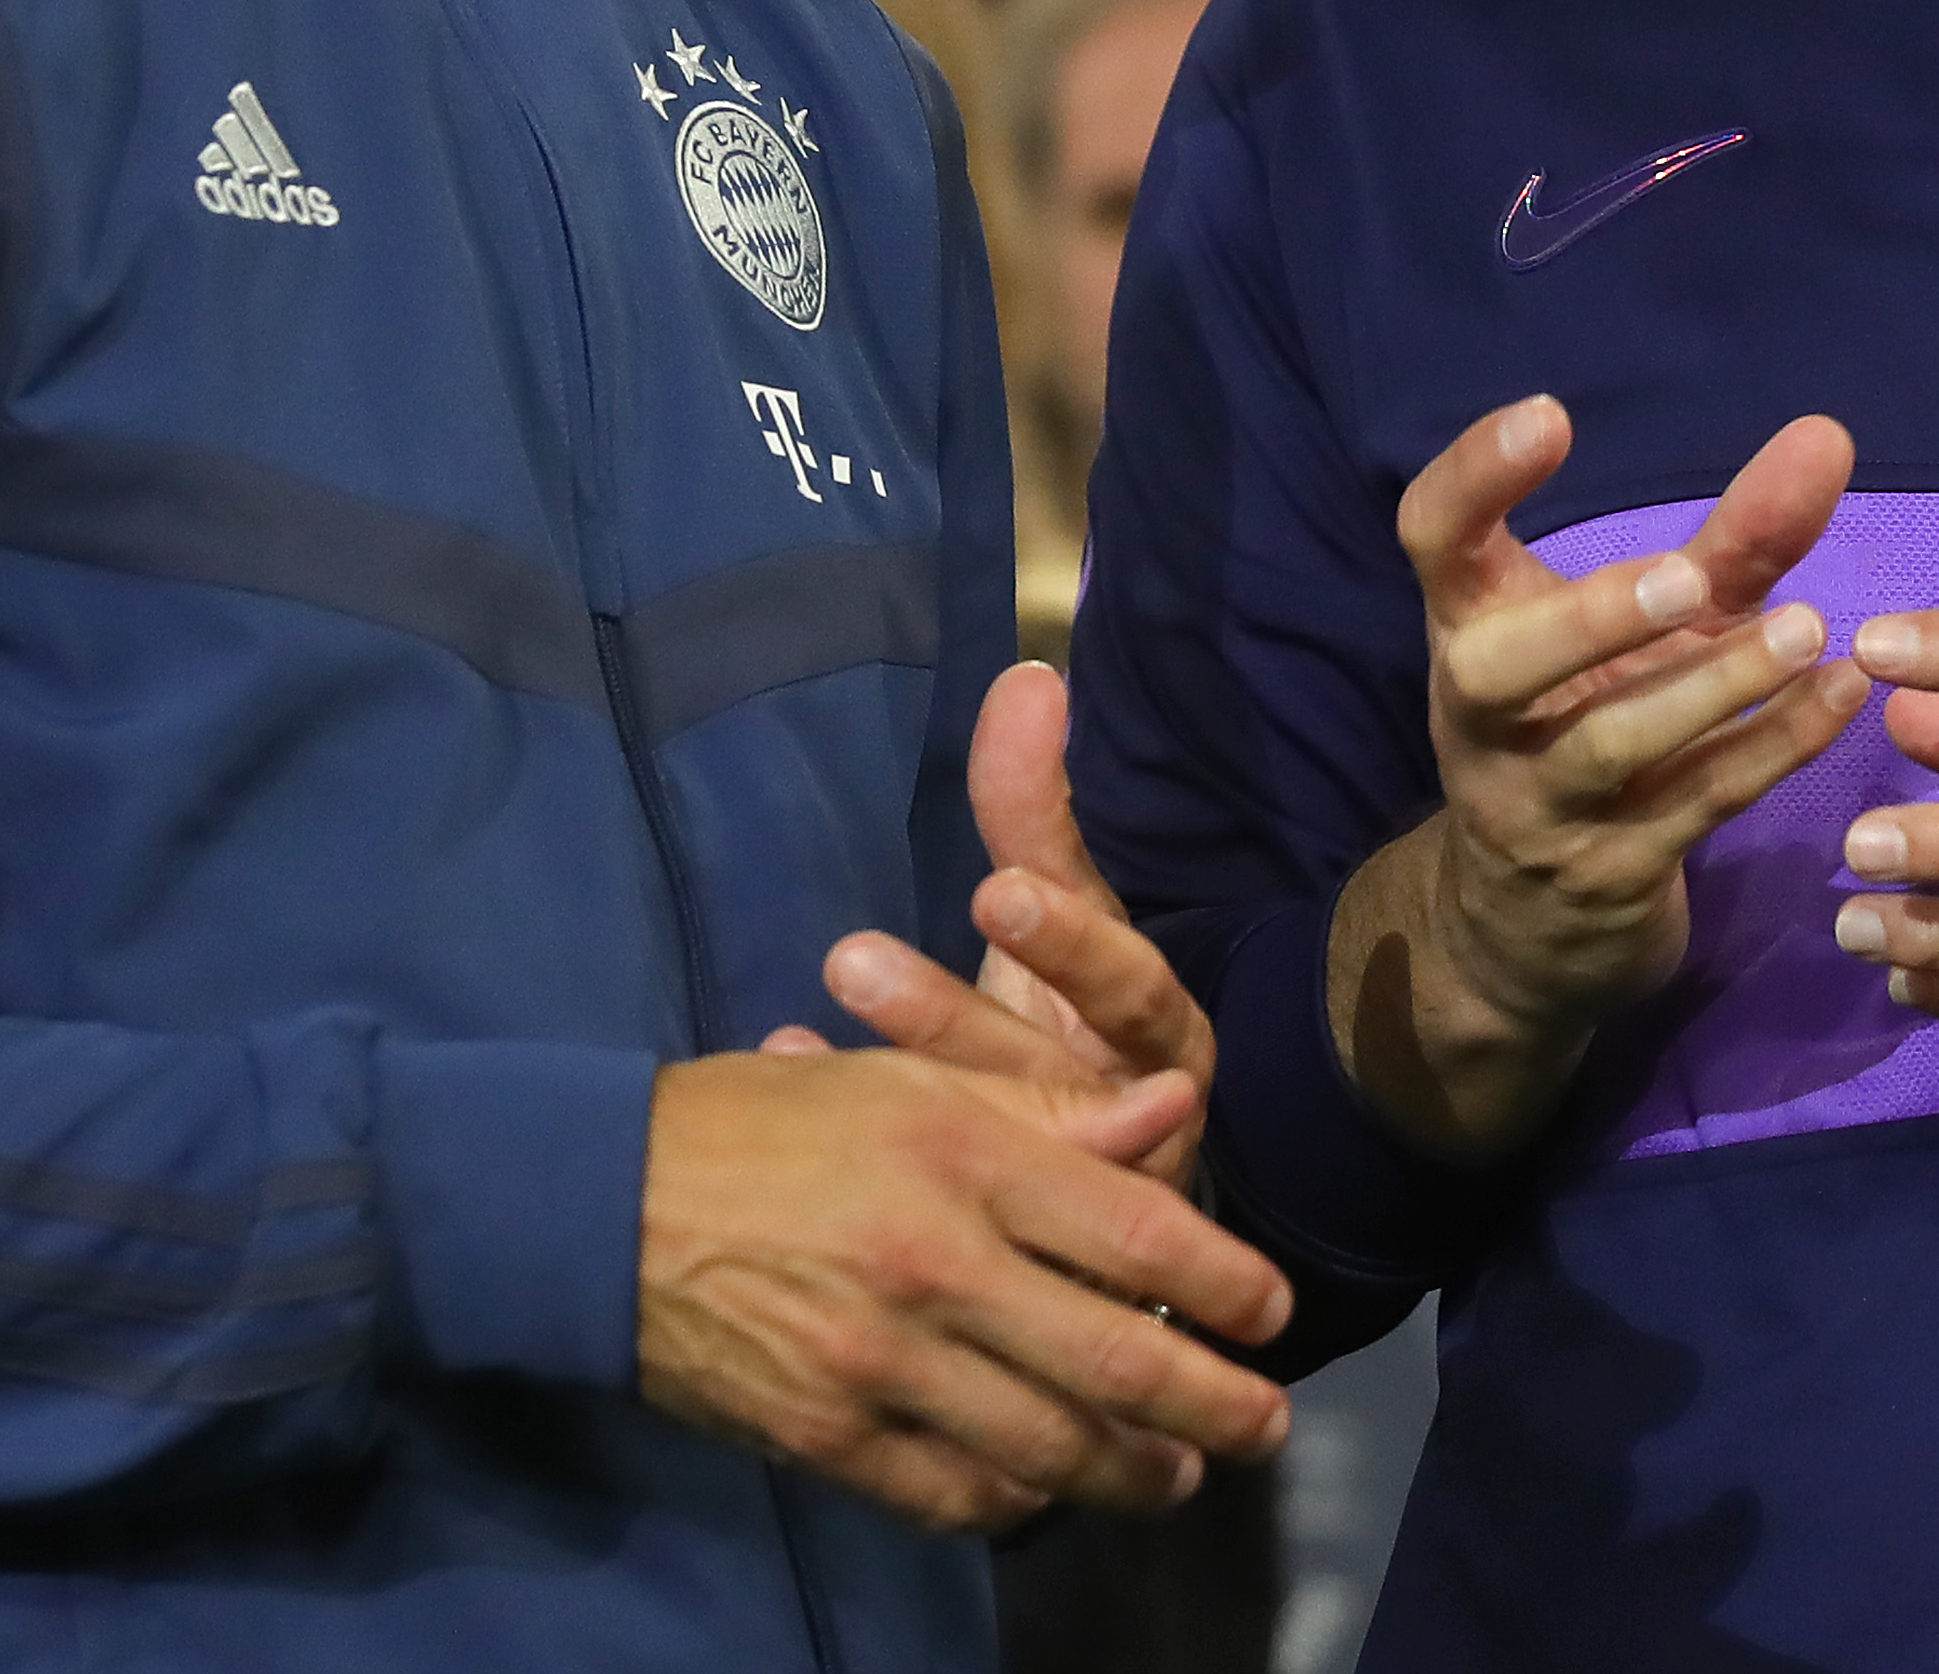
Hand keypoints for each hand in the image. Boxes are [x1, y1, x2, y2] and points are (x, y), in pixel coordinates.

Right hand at [636, 1046, 1292, 1536]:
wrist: (597, 1207)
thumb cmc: (764, 1123)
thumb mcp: (905, 1079)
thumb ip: (1045, 1107)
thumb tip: (1171, 1113)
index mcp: (961, 1154)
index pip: (1136, 1231)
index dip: (1225, 1282)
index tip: (1273, 1312)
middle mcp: (936, 1264)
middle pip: (1117, 1359)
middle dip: (1213, 1406)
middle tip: (1266, 1427)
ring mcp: (881, 1363)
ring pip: (1048, 1445)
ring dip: (1131, 1472)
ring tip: (1176, 1477)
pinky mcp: (830, 1436)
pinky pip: (955, 1491)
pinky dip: (1017, 1498)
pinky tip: (1047, 1490)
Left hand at [804, 664, 1223, 1194]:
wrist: (1122, 1183)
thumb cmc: (1078, 1030)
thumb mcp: (1066, 921)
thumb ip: (1038, 815)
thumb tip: (1027, 677)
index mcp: (1155, 1035)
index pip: (1128, 987)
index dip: (1069, 943)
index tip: (997, 892)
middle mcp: (1132, 1120)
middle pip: (1048, 1077)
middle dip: (952, 1022)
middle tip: (854, 959)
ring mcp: (1080, 1203)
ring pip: (998, 1154)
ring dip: (900, 1090)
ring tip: (799, 1040)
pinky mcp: (1030, 1261)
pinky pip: (947, 1203)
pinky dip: (858, 1146)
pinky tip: (784, 1078)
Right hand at [1328, 397, 1872, 1157]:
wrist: (1525, 930)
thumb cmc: (1592, 729)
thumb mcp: (1653, 635)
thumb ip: (1735, 539)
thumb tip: (1829, 433)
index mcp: (1470, 629)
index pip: (1433, 538)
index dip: (1475, 475)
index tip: (1550, 414)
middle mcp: (1484, 717)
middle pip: (1498, 667)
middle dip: (1592, 620)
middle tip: (1689, 578)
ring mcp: (1540, 804)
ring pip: (1610, 746)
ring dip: (1711, 689)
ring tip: (1810, 630)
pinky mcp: (1610, 874)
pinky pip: (1692, 806)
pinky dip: (1770, 751)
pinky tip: (1841, 698)